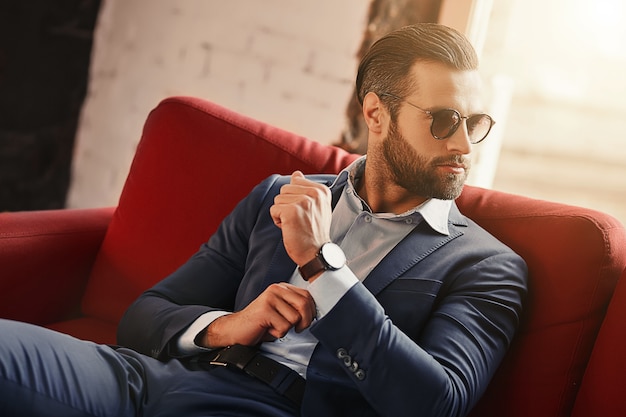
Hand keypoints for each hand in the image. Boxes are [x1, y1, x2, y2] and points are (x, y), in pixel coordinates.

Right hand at [201, 283, 315, 347]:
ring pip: (295, 318)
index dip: (311, 312)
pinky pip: (283, 327)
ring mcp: (270, 299)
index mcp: (281, 287)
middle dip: (304, 321)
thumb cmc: (260, 323)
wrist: (236, 330)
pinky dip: (277, 333)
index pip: (307, 296)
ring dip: (286, 328)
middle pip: (304, 305)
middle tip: (296, 329)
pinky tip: (267, 329)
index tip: (305, 322)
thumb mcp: (281, 311)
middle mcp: (276, 289)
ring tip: (274, 326)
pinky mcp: (265, 310)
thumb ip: (295, 308)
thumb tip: (314, 313)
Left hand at [269, 171, 332, 265]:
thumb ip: (306, 189)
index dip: (295, 198)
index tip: (306, 212)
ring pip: (278, 199)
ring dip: (282, 213)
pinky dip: (277, 220)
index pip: (295, 181)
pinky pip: (274, 210)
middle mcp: (314, 193)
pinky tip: (289, 228)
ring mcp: (303, 201)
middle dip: (286, 204)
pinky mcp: (292, 211)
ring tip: (295, 224)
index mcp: (322, 190)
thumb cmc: (314, 231)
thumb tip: (296, 174)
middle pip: (285, 189)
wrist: (316, 253)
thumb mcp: (316, 206)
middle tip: (299, 219)